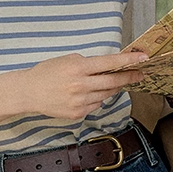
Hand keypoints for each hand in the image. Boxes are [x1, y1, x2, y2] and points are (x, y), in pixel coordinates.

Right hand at [22, 51, 148, 120]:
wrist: (29, 92)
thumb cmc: (47, 73)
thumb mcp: (67, 60)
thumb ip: (88, 64)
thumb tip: (108, 67)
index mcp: (79, 68)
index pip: (110, 63)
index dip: (129, 60)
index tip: (143, 58)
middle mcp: (81, 85)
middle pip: (113, 81)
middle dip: (129, 77)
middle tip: (140, 74)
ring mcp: (80, 101)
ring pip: (106, 94)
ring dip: (111, 88)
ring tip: (109, 82)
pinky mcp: (78, 113)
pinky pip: (96, 104)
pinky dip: (96, 98)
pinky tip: (87, 94)